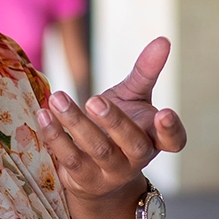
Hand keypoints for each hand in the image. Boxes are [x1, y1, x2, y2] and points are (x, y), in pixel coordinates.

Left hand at [35, 38, 186, 218]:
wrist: (96, 173)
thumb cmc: (119, 128)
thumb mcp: (133, 98)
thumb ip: (146, 72)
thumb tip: (163, 40)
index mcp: (154, 138)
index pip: (174, 140)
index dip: (171, 130)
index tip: (164, 112)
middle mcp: (136, 159)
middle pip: (133, 144)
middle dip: (114, 122)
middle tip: (94, 100)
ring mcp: (110, 172)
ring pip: (97, 150)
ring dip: (76, 123)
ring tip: (58, 98)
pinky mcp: (84, 178)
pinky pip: (70, 158)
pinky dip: (56, 136)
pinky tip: (44, 114)